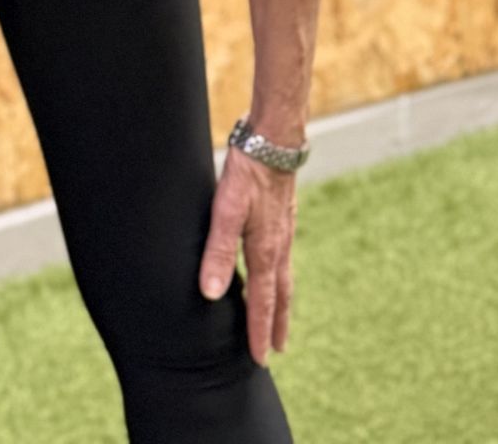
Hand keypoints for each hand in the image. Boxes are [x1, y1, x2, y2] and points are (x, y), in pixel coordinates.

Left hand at [198, 143, 297, 364]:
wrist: (275, 138)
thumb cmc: (249, 173)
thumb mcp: (227, 211)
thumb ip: (218, 252)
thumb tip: (213, 294)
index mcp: (266, 251)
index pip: (262, 301)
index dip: (259, 331)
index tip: (260, 359)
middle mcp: (279, 245)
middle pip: (279, 294)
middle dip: (276, 323)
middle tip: (277, 350)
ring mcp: (284, 230)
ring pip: (284, 275)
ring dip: (280, 301)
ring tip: (278, 317)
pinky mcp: (283, 215)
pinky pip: (283, 256)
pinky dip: (280, 274)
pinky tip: (274, 267)